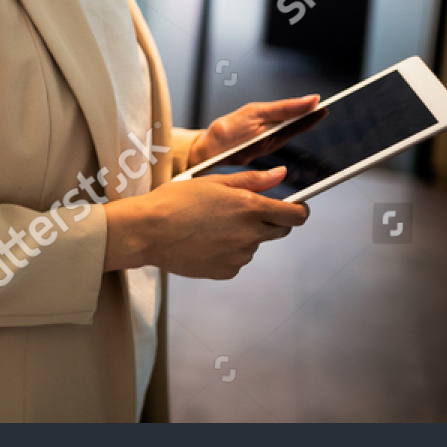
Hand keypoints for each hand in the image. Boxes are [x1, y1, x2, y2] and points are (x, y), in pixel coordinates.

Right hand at [104, 166, 308, 278]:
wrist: (147, 231)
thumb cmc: (174, 201)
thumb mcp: (212, 181)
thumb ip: (251, 179)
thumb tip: (281, 174)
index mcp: (249, 207)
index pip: (296, 215)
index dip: (299, 210)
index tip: (294, 208)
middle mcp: (250, 234)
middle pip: (280, 231)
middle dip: (270, 221)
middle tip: (240, 213)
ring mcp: (239, 256)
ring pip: (254, 245)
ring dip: (243, 236)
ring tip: (209, 227)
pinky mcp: (227, 271)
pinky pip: (237, 260)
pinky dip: (227, 251)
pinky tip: (203, 242)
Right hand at [189, 94, 321, 166]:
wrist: (205, 152)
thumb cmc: (226, 132)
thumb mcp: (255, 112)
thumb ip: (285, 107)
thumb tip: (311, 101)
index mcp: (276, 135)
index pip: (301, 122)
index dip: (313, 114)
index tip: (325, 106)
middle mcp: (273, 143)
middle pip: (295, 128)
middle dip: (308, 117)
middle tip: (320, 108)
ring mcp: (264, 147)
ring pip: (286, 133)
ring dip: (297, 122)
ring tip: (307, 112)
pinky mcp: (256, 148)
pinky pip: (274, 136)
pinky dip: (282, 127)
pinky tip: (283, 123)